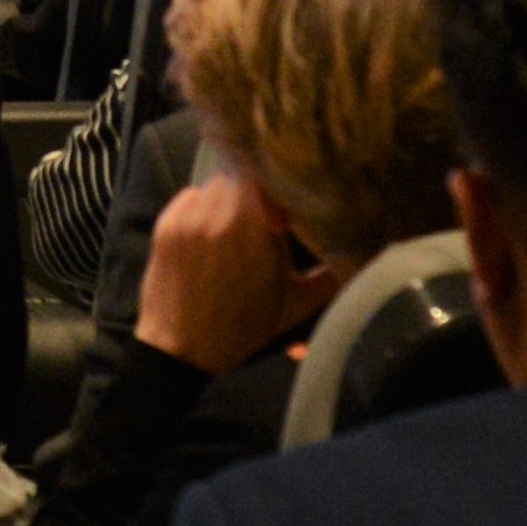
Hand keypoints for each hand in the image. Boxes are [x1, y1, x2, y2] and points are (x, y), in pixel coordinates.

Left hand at [135, 171, 344, 377]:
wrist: (183, 347)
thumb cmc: (245, 326)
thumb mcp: (298, 303)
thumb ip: (331, 274)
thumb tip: (361, 252)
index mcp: (257, 227)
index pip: (270, 179)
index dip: (281, 184)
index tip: (288, 202)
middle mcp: (222, 214)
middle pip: (243, 178)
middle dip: (256, 194)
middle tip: (265, 215)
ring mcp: (189, 215)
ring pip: (216, 186)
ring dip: (229, 199)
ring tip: (237, 224)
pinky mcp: (165, 221)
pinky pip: (190, 197)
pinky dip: (202, 208)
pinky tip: (210, 232)